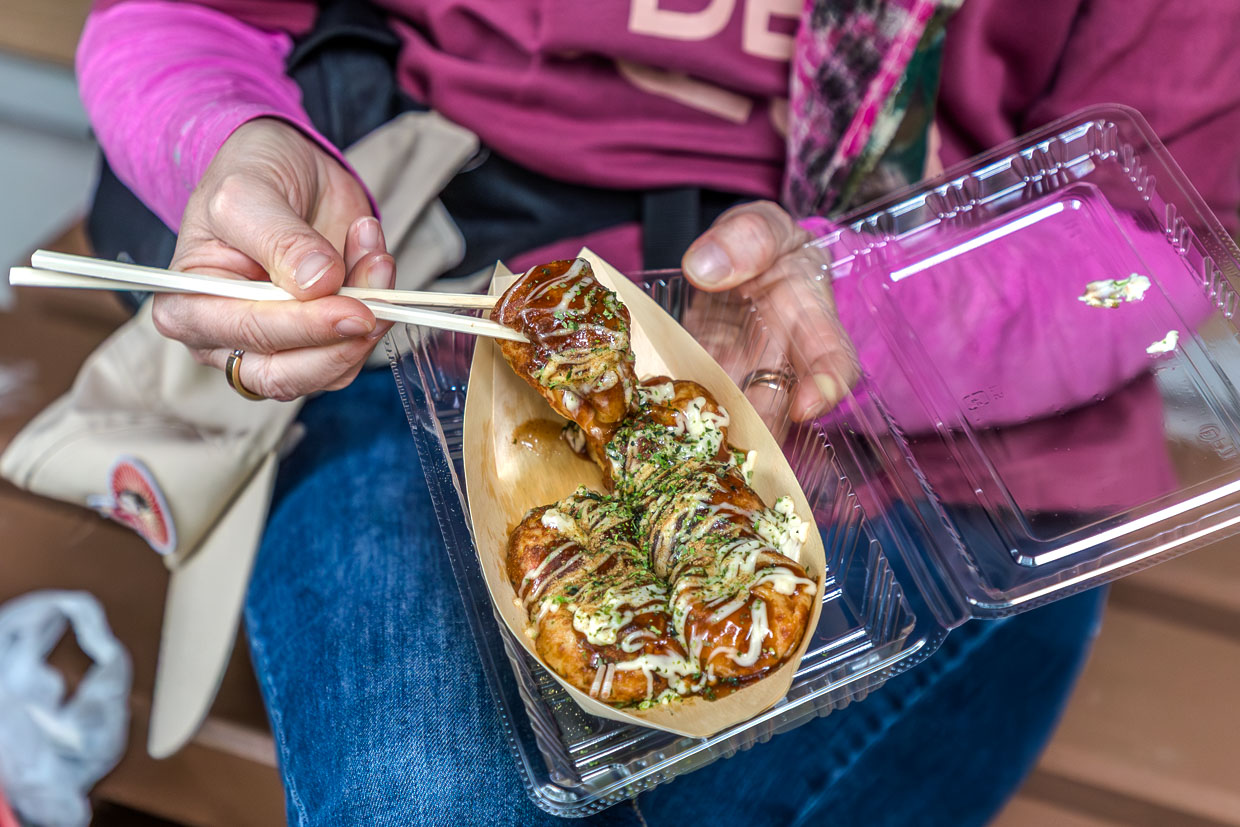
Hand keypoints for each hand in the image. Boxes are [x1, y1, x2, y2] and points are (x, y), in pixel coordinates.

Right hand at [152, 118, 395, 399]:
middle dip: (340, 340)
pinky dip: (379, 307)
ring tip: (375, 255)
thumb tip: (317, 285)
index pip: (247, 336)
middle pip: (285, 375)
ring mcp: (277, 346)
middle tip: (376, 299)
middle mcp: (226, 339)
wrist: (286, 166)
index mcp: (187, 307)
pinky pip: (357, 347)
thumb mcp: (248, 194)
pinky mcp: (322, 341)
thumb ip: (280, 241)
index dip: (304, 327)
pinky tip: (373, 259)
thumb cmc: (248, 177)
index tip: (353, 310)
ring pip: (330, 369)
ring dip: (368, 316)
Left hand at [681, 201, 858, 421]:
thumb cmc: (761, 245)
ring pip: (734, 414)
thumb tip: (704, 267)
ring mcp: (739, 376)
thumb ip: (746, 238)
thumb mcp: (762, 227)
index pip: (833, 358)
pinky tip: (659, 420)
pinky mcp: (702, 381)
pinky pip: (691, 403)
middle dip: (759, 426)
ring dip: (716, 430)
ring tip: (695, 441)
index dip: (826, 386)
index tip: (806, 407)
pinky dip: (677, 413)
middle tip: (738, 441)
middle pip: (779, 404)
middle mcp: (780, 360)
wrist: (729, 260)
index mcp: (811, 319)